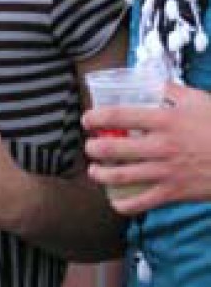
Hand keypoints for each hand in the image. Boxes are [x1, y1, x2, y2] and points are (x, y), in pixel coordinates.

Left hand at [84, 83, 210, 214]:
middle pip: (113, 149)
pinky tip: (115, 201)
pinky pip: (142, 203)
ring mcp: (166, 171)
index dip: (96, 118)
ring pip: (121, 176)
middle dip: (93, 148)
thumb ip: (171, 90)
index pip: (118, 116)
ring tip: (95, 171)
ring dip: (100, 174)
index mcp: (164, 120)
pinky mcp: (174, 192)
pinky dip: (124, 205)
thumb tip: (150, 81)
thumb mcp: (199, 100)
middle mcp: (161, 146)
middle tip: (90, 147)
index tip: (87, 120)